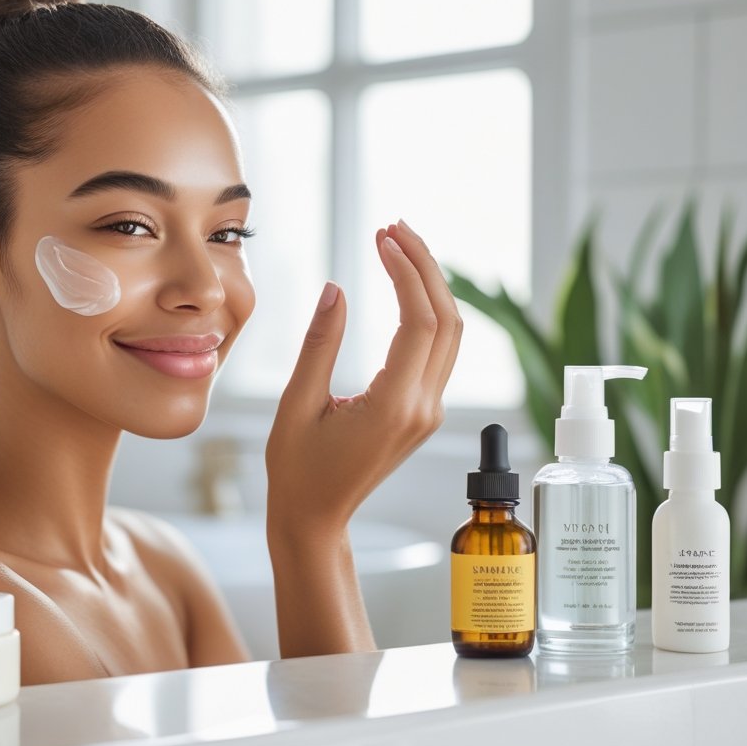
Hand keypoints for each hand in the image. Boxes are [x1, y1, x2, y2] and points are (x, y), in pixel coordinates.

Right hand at [265, 220, 462, 542]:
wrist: (316, 517)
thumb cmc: (297, 469)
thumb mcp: (296, 404)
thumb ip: (320, 344)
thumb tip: (337, 288)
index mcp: (394, 407)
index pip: (419, 323)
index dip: (406, 272)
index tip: (381, 237)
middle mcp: (423, 408)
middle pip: (447, 320)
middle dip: (426, 266)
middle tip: (393, 228)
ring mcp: (429, 412)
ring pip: (450, 334)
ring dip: (430, 285)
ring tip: (398, 245)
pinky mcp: (423, 412)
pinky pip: (438, 350)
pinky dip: (427, 310)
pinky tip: (404, 285)